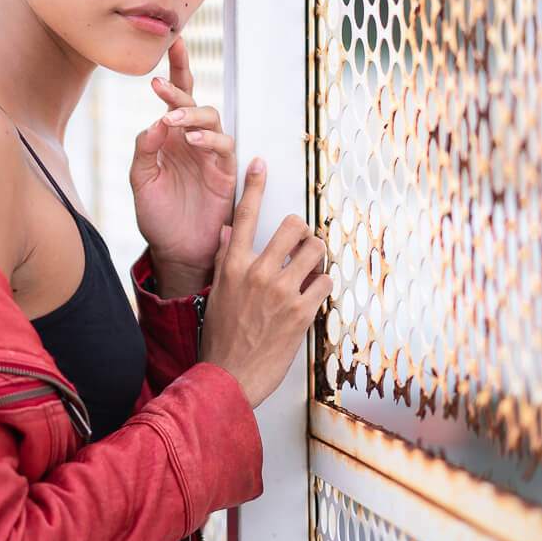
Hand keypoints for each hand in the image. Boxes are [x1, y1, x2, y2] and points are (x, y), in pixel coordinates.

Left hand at [130, 37, 236, 294]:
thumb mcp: (140, 182)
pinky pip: (224, 148)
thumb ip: (144, 151)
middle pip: (196, 103)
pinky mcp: (225, 173)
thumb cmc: (157, 216)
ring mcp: (211, 156)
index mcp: (171, 137)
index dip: (178, 70)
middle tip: (159, 90)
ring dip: (193, 116)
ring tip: (172, 122)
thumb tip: (153, 124)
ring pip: (212, 120)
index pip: (177, 96)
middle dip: (180, 92)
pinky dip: (209, 140)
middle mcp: (193, 141)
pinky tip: (191, 141)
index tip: (174, 44)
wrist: (175, 250)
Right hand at [200, 159, 332, 408]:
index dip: (254, 185)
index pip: (243, 215)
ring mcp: (280, 291)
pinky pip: (325, 281)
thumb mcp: (216, 294)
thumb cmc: (221, 339)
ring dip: (318, 257)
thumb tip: (228, 233)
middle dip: (303, 232)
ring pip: (316, 249)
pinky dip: (323, 285)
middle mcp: (257, 272)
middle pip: (293, 225)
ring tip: (312, 268)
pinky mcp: (301, 311)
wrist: (230, 377)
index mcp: (232, 266)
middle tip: (303, 243)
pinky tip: (314, 294)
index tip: (259, 164)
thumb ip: (225, 260)